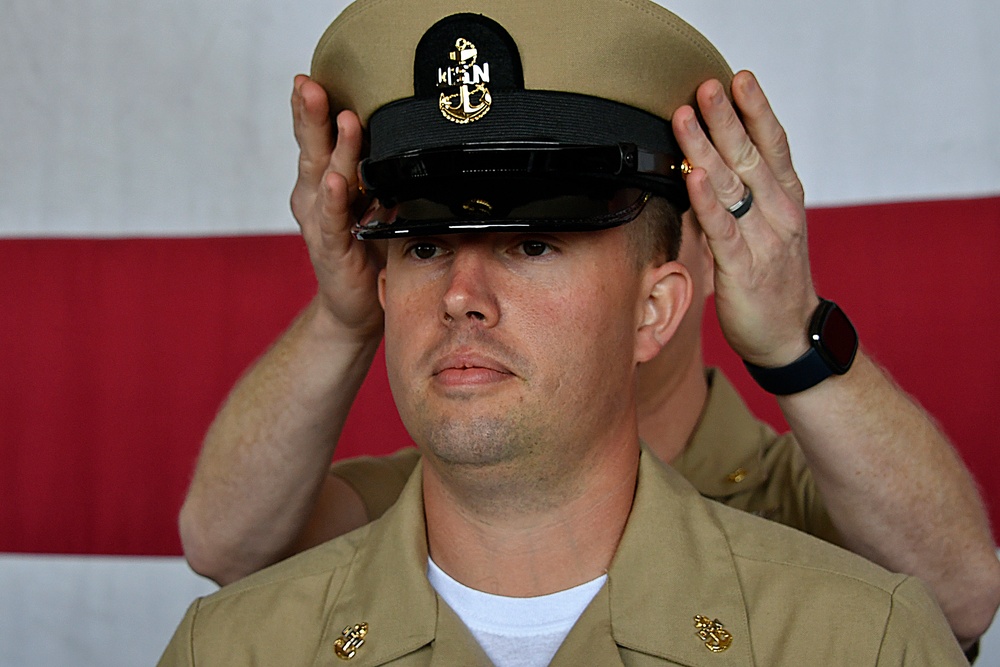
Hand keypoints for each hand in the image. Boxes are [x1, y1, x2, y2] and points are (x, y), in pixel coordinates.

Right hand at [290, 74, 383, 340]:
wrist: (356, 305)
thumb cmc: (368, 251)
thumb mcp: (379, 204)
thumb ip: (385, 175)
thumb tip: (416, 141)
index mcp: (324, 182)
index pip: (318, 138)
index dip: (313, 109)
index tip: (311, 76)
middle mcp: (315, 197)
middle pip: (313, 147)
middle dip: (310, 113)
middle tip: (308, 83)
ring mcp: (321, 222)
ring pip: (324, 176)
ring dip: (334, 146)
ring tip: (337, 116)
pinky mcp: (332, 249)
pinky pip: (335, 220)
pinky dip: (335, 199)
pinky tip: (335, 181)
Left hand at [671, 70, 819, 366]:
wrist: (790, 337)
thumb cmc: (772, 282)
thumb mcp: (765, 231)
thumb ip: (741, 201)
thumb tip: (705, 169)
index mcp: (786, 201)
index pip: (773, 146)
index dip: (756, 111)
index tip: (739, 79)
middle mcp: (778, 214)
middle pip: (751, 156)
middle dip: (728, 118)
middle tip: (708, 84)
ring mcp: (763, 240)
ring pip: (733, 186)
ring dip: (706, 148)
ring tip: (687, 117)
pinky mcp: (743, 268)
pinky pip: (722, 229)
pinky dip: (706, 201)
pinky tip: (693, 176)